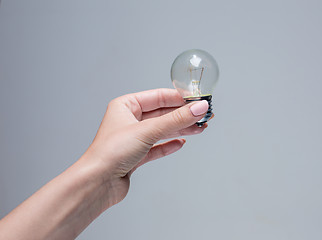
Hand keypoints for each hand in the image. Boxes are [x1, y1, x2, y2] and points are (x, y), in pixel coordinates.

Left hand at [82, 88, 209, 204]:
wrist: (97, 183)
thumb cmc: (111, 152)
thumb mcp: (147, 131)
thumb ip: (175, 120)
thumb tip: (198, 108)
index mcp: (126, 106)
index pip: (159, 97)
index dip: (180, 99)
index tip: (198, 101)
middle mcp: (129, 120)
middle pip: (163, 114)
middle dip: (183, 116)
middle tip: (204, 116)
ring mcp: (133, 138)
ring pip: (162, 130)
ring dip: (181, 130)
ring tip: (200, 128)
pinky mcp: (136, 156)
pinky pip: (157, 147)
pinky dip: (169, 145)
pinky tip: (181, 144)